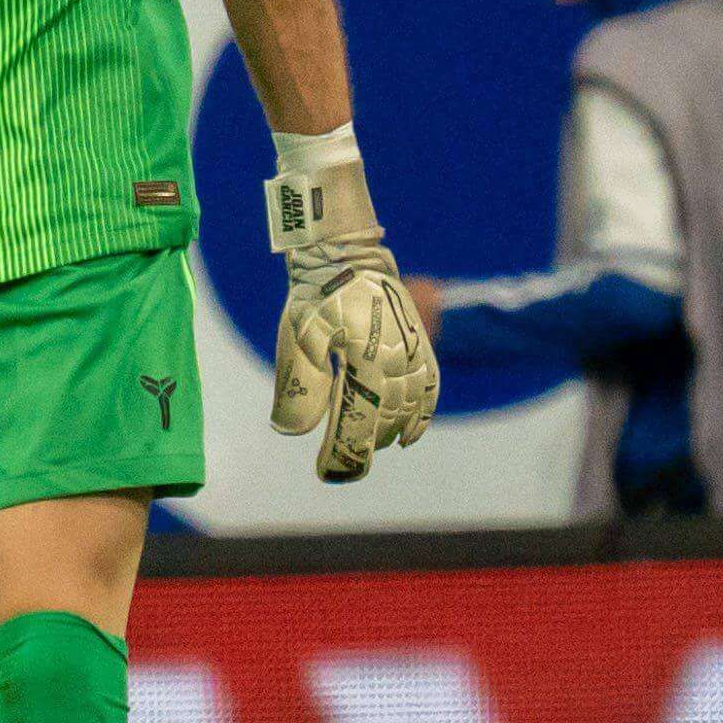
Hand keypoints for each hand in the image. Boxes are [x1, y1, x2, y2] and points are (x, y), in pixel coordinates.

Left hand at [266, 158, 439, 480]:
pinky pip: (430, 384)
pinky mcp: (419, 340)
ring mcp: (414, 349)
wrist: (344, 249)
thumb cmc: (315, 291)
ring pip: (410, 406)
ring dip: (391, 433)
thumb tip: (292, 432)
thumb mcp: (296, 336)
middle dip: (360, 448)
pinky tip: (410, 432)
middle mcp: (398, 358)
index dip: (342, 455)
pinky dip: (423, 411)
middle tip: (338, 468)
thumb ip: (298, 386)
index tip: (326, 473)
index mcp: (366, 359)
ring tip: (371, 449)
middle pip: (384, 420)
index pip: (357, 423)